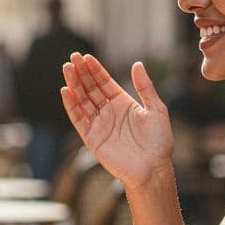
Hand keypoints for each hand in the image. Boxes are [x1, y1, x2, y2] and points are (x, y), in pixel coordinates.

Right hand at [62, 54, 173, 188]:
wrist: (153, 168)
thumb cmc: (159, 142)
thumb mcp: (156, 109)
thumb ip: (145, 87)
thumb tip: (137, 64)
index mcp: (123, 103)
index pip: (105, 82)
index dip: (95, 70)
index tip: (85, 57)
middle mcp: (109, 112)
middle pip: (90, 89)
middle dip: (81, 73)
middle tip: (72, 58)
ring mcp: (99, 125)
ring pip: (82, 101)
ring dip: (74, 85)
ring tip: (66, 69)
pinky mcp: (92, 138)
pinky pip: (78, 120)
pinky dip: (71, 106)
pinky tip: (66, 91)